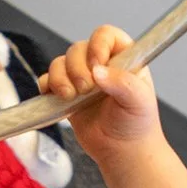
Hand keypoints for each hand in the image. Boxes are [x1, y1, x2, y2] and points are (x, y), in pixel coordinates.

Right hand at [42, 25, 162, 163]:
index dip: (97, 45)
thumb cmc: (137, 124)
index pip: (106, 35)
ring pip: (60, 63)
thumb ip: (123, 83)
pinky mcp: (66, 95)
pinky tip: (56, 98)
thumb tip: (97, 71)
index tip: (96, 65)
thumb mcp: (139, 101)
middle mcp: (100, 64)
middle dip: (76, 68)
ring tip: (69, 97)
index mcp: (123, 58)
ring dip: (59, 78)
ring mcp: (81, 78)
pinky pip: (48, 81)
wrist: (123, 152)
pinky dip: (47, 87)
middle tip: (85, 90)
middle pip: (77, 49)